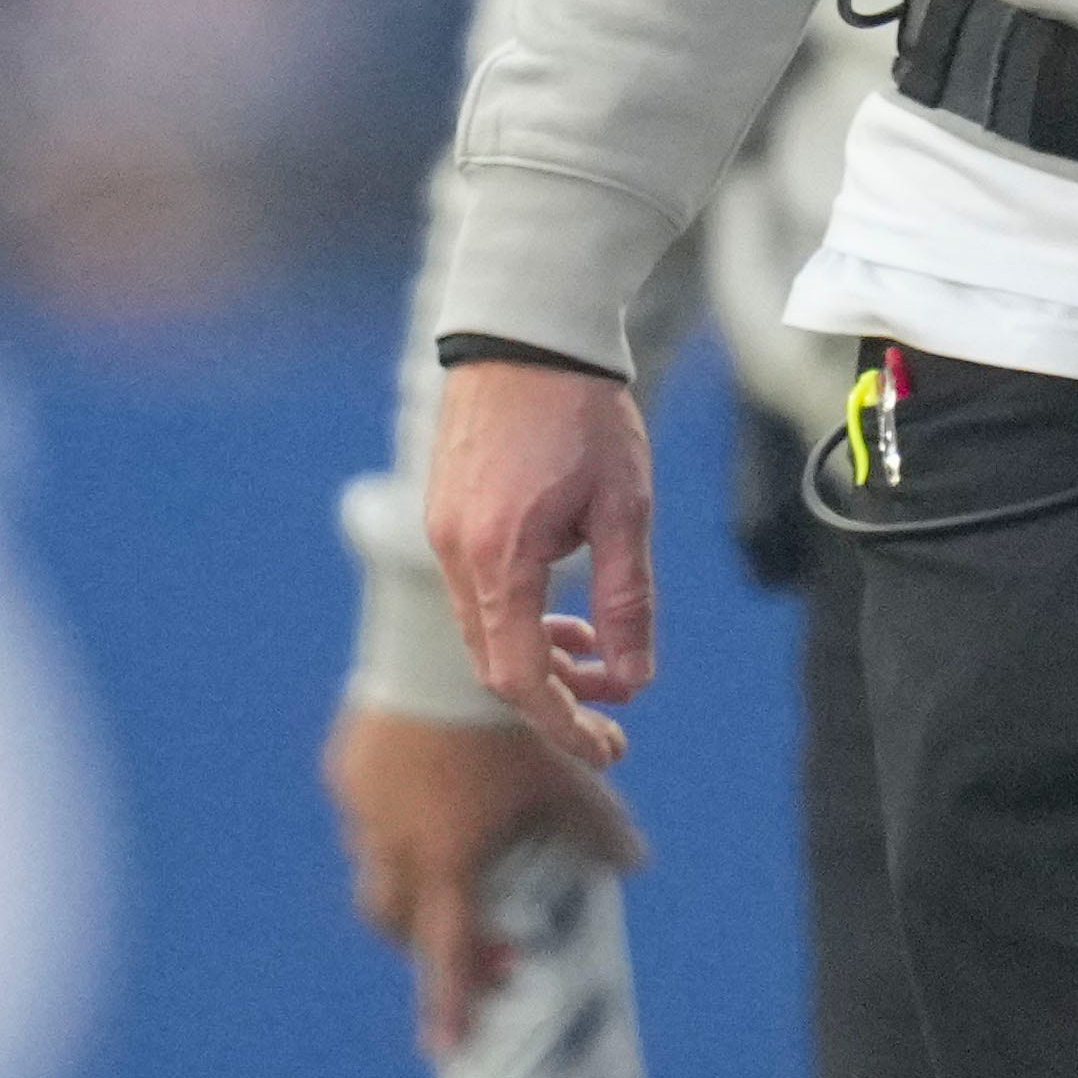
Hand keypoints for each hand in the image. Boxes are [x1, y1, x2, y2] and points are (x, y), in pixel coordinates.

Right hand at [323, 700, 648, 1057]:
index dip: (448, 1003)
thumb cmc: (505, 722)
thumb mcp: (561, 777)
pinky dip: (388, 815)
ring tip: (440, 854)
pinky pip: (362, 807)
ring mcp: (361, 806)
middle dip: (419, 941)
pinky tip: (416, 787)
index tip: (445, 1051)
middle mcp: (394, 845)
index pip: (446, 952)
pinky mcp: (345, 766)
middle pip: (392, 921)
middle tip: (459, 938)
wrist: (436, 651)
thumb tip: (636, 862)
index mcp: (446, 861)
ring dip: (404, 878)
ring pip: (372, 865)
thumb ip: (595, 825)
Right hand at [424, 358, 654, 777]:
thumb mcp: (624, 510)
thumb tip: (635, 681)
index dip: (566, 725)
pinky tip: (561, 602)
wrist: (526, 330)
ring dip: (540, 655)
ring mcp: (442, 531)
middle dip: (556, 699)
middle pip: (496, 663)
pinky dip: (518, 615)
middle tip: (612, 716)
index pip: (521, 678)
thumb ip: (628, 601)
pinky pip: (476, 591)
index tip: (610, 747)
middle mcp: (456, 553)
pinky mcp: (445, 512)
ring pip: (484, 629)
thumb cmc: (583, 412)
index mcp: (500, 558)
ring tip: (594, 649)